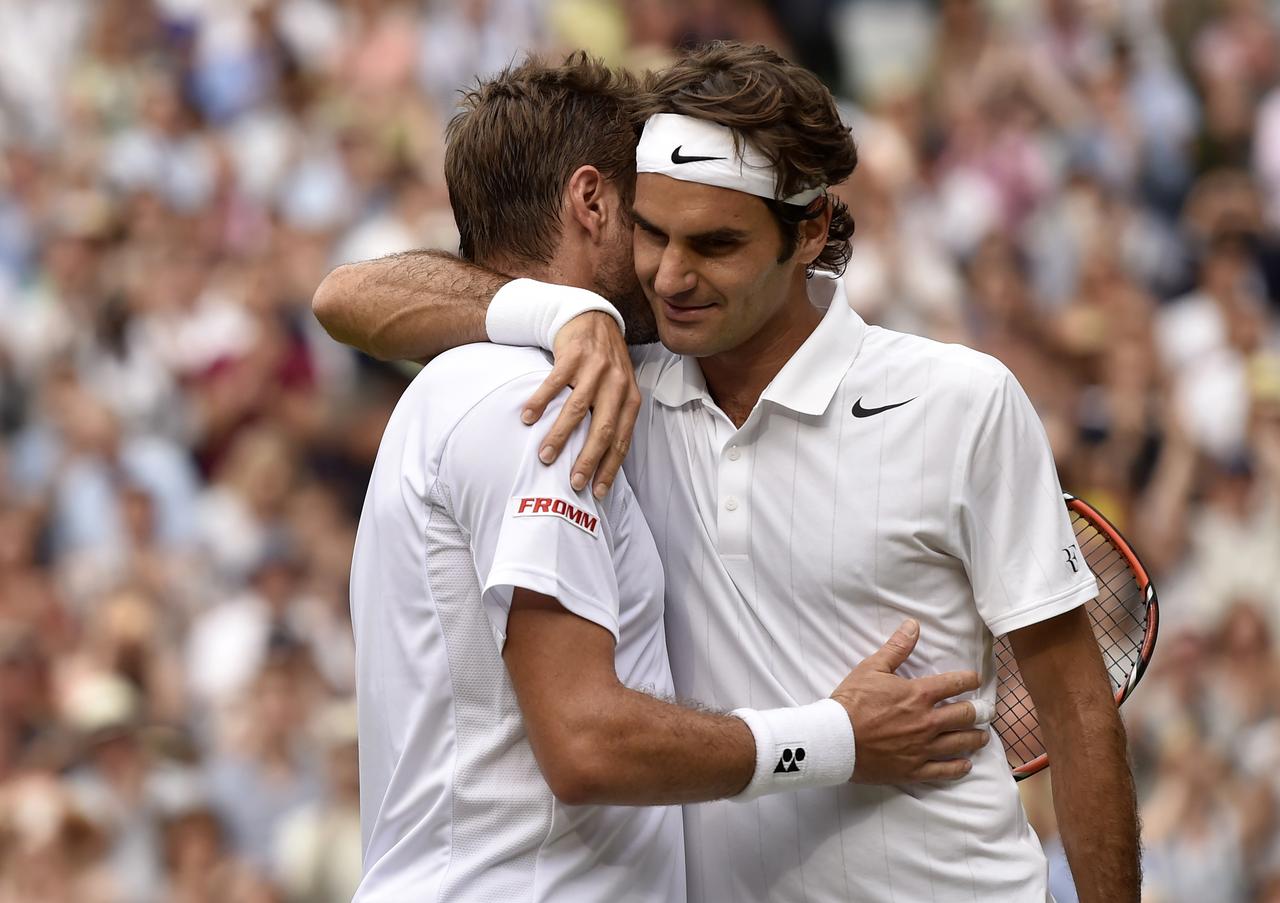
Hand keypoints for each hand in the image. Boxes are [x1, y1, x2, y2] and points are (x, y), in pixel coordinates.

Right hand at [521, 312, 638, 499]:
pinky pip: (554, 383)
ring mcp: (595, 369)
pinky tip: (527, 418)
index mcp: (630, 398)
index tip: (597, 491)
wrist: (592, 318)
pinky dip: (540, 402)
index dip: (610, 467)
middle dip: (588, 459)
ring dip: (560, 436)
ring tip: (545, 456)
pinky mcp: (574, 355)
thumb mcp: (620, 388)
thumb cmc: (604, 363)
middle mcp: (616, 384)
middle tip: (573, 482)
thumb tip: (604, 460)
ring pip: (577, 410)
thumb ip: (615, 417)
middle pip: (603, 429)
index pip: (622, 440)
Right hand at [831, 619, 986, 782]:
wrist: (835, 740)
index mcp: (919, 694)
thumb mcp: (871, 668)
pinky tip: (966, 764)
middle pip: (966, 715)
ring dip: (976, 738)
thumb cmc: (851, 702)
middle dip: (980, 711)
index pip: (955, 684)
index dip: (970, 679)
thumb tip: (913, 625)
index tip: (975, 679)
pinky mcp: (915, 769)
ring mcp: (923, 747)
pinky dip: (959, 767)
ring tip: (982, 736)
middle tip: (986, 710)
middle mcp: (927, 721)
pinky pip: (945, 771)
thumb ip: (897, 648)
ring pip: (961, 743)